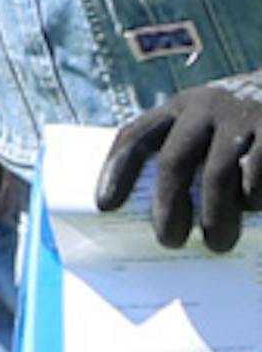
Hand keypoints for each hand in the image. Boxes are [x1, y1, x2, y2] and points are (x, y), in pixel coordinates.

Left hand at [96, 79, 261, 250]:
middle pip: (173, 161)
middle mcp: (205, 108)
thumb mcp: (209, 123)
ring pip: (216, 175)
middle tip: (169, 241)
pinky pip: (255, 175)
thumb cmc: (241, 121)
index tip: (104, 206)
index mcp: (179, 108)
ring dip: (214, 216)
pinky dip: (251, 198)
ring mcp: (241, 117)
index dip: (116, 170)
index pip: (136, 136)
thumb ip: (186, 154)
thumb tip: (163, 219)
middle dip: (167, 207)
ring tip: (216, 243)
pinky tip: (251, 210)